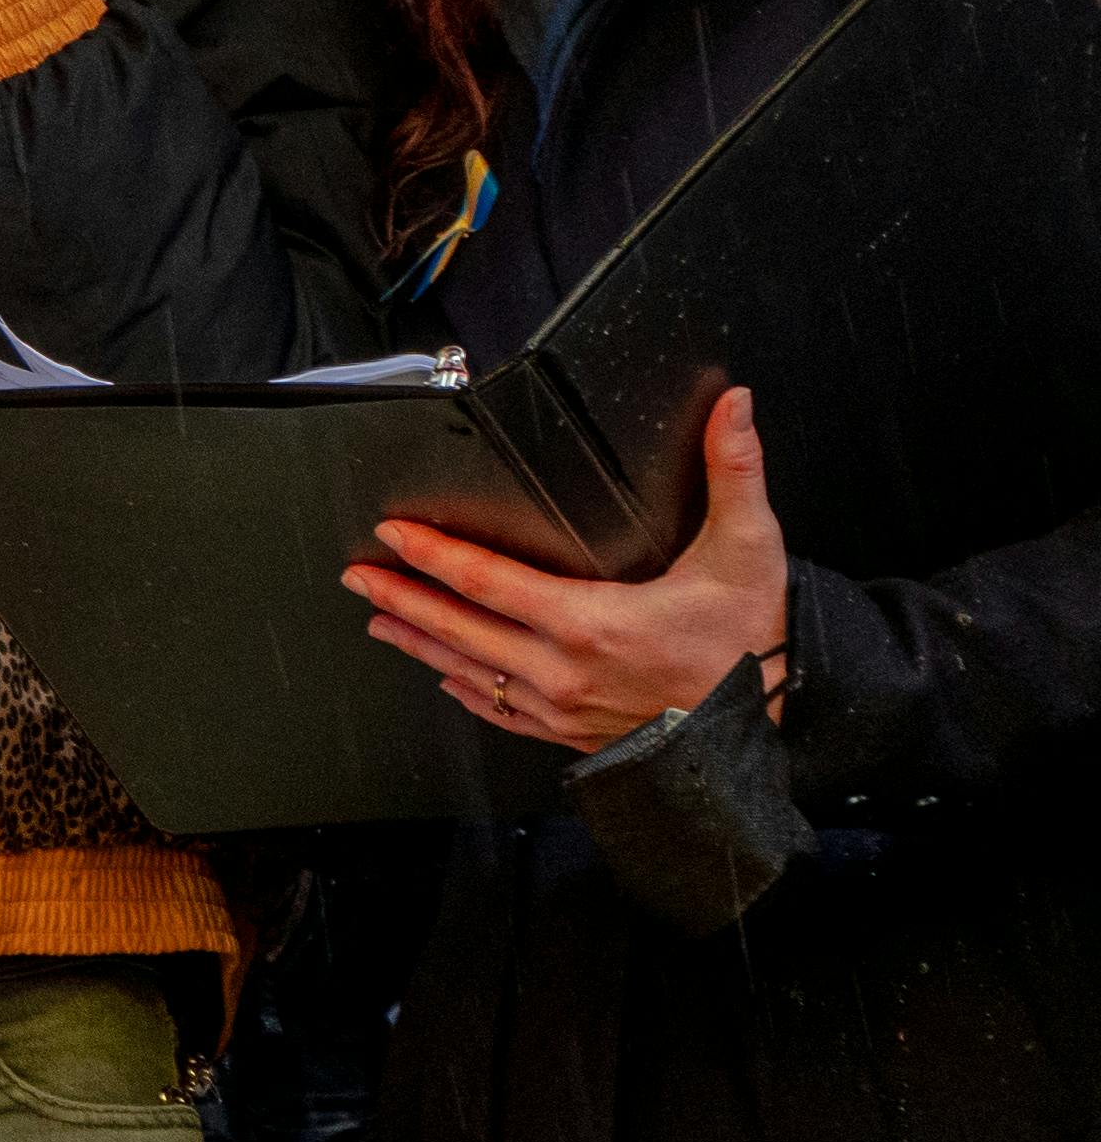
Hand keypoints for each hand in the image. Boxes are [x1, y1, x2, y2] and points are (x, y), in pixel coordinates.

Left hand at [351, 385, 791, 751]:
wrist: (784, 720)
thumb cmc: (760, 639)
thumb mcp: (750, 548)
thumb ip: (736, 471)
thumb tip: (734, 406)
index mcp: (592, 624)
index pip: (487, 582)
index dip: (433, 555)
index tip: (392, 534)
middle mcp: (565, 672)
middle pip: (458, 630)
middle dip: (401, 598)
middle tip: (358, 574)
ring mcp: (565, 709)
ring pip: (469, 675)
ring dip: (419, 645)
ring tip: (378, 620)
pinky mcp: (575, 735)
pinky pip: (502, 715)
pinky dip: (466, 693)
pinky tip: (446, 679)